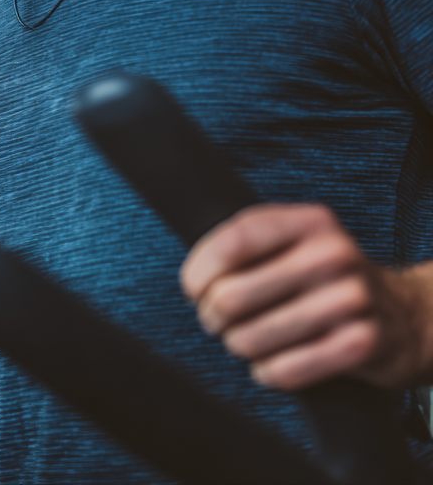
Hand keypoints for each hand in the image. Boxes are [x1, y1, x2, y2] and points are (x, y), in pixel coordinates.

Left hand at [180, 203, 432, 390]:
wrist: (401, 313)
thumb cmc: (323, 276)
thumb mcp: (292, 241)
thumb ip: (246, 243)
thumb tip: (194, 279)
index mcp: (308, 221)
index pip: (233, 242)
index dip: (199, 271)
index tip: (192, 288)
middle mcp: (332, 255)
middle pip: (232, 295)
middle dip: (211, 315)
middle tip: (217, 319)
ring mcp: (350, 300)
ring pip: (252, 337)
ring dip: (238, 345)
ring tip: (245, 339)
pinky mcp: (361, 344)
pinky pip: (285, 369)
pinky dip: (267, 372)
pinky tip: (269, 363)